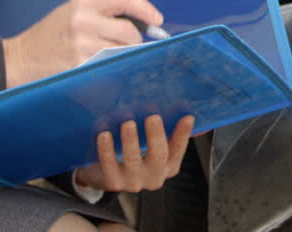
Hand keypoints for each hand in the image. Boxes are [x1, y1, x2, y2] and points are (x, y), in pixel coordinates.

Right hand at [2, 0, 163, 87]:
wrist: (19, 59)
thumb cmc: (48, 37)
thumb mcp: (70, 13)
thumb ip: (101, 14)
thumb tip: (137, 23)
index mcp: (81, 4)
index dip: (144, 7)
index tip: (157, 18)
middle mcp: (83, 22)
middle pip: (128, 30)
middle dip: (136, 39)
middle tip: (133, 44)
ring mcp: (81, 46)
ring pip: (121, 50)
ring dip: (125, 54)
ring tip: (113, 55)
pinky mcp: (80, 66)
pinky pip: (109, 66)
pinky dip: (112, 67)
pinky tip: (102, 67)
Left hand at [76, 115, 194, 192]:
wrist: (107, 175)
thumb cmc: (135, 153)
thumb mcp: (152, 144)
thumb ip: (166, 130)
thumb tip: (182, 109)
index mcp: (168, 166)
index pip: (178, 148)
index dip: (183, 133)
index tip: (187, 117)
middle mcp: (154, 176)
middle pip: (158, 156)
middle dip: (156, 135)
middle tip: (153, 117)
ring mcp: (133, 181)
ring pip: (133, 160)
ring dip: (131, 140)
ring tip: (128, 123)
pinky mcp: (113, 182)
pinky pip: (109, 165)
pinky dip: (106, 149)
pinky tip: (104, 134)